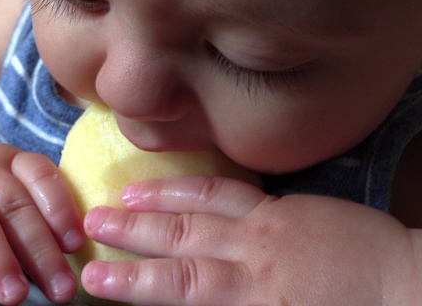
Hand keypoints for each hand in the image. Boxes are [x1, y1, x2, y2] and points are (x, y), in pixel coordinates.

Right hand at [80, 176, 420, 304]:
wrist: (406, 282)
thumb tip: (187, 298)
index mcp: (260, 298)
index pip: (185, 287)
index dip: (135, 283)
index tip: (96, 279)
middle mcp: (257, 257)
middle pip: (183, 242)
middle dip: (131, 235)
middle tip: (90, 225)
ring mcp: (269, 224)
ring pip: (202, 207)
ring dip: (157, 201)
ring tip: (119, 197)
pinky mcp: (283, 206)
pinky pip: (230, 190)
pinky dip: (194, 186)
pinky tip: (173, 185)